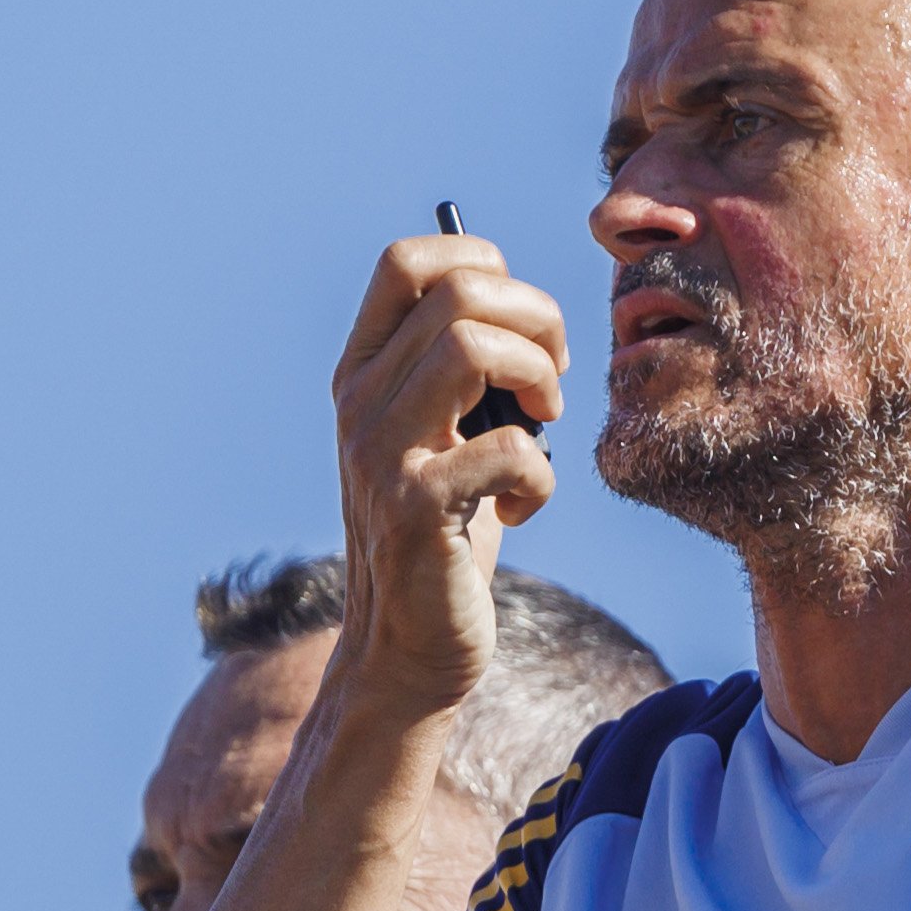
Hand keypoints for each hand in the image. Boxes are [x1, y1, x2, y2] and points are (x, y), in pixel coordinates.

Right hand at [325, 232, 570, 718]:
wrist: (405, 649)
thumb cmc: (444, 534)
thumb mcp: (442, 435)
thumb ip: (458, 370)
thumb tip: (518, 301)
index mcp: (361, 372)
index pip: (406, 261)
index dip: (482, 265)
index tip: (518, 325)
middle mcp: (358, 402)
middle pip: (461, 292)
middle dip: (538, 321)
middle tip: (552, 383)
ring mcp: (379, 453)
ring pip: (475, 346)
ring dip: (540, 380)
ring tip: (541, 427)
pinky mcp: (414, 509)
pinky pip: (510, 447)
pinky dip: (541, 477)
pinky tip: (521, 508)